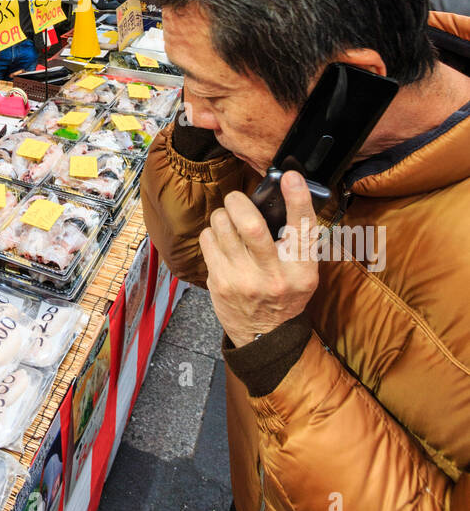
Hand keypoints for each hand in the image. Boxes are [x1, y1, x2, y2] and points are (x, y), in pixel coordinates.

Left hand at [199, 172, 319, 347]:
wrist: (265, 334)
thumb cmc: (285, 293)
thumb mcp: (303, 271)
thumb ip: (297, 239)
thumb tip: (284, 194)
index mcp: (301, 269)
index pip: (302, 228)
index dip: (298, 198)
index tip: (290, 177)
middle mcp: (273, 275)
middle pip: (251, 226)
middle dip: (239, 202)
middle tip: (237, 198)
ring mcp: (243, 280)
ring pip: (223, 227)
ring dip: (223, 215)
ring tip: (229, 220)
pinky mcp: (219, 282)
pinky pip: (208, 240)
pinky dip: (212, 232)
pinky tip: (221, 241)